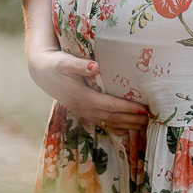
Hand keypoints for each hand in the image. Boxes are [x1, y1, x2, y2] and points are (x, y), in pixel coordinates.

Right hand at [27, 48, 148, 135]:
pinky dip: (115, 127)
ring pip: (108, 122)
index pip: (110, 104)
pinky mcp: (83, 111)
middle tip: (151, 119)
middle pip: (112, 116)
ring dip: (126, 124)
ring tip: (144, 126)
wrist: (41, 71)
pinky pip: (102, 122)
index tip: (143, 108)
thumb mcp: (65, 62)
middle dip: (132, 118)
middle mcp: (84, 108)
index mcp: (82, 97)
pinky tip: (126, 130)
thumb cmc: (55, 64)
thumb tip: (94, 66)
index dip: (127, 107)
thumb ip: (80, 65)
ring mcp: (83, 111)